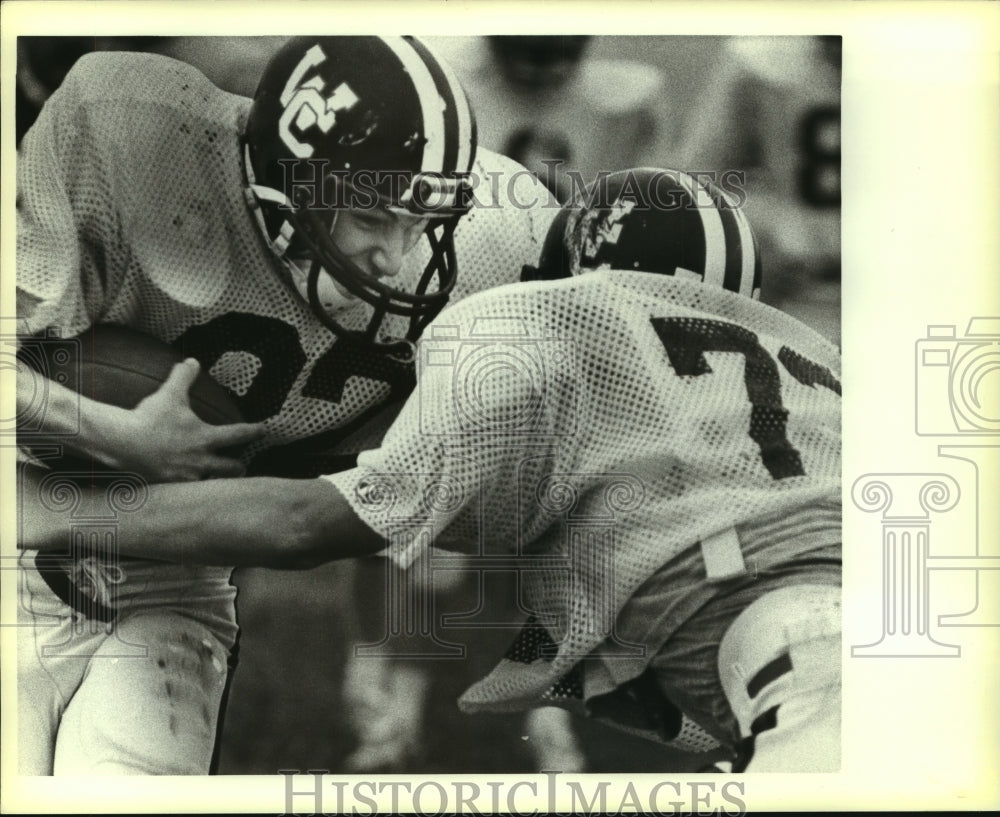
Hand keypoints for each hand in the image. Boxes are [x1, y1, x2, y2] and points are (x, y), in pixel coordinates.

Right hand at [94, 359, 265, 481]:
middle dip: (239, 468)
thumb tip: (192, 361)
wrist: (122, 443)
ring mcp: (185, 476)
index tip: (263, 430)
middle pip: (231, 469)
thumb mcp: (169, 393)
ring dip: (215, 481)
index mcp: (206, 438)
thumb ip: (183, 377)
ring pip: (210, 484)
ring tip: (218, 483)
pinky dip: (188, 491)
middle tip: (242, 467)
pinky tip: (187, 492)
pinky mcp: (169, 487)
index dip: (254, 431)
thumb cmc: (149, 418)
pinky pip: (185, 493)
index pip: (238, 434)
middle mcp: (201, 460)